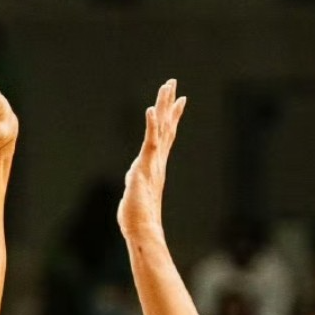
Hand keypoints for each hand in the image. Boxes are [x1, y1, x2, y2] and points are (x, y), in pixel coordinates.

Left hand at [117, 79, 186, 239]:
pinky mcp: (145, 167)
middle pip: (165, 126)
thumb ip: (136, 183)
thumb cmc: (138, 219)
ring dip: (163, 107)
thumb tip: (134, 180)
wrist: (142, 230)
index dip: (172, 118)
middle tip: (173, 83)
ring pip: (160, 129)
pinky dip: (151, 126)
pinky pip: (149, 143)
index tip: (180, 101)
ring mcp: (152, 163)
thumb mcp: (135, 195)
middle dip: (169, 104)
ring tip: (168, 87)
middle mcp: (157, 161)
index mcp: (156, 165)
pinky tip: (150, 110)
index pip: (165, 137)